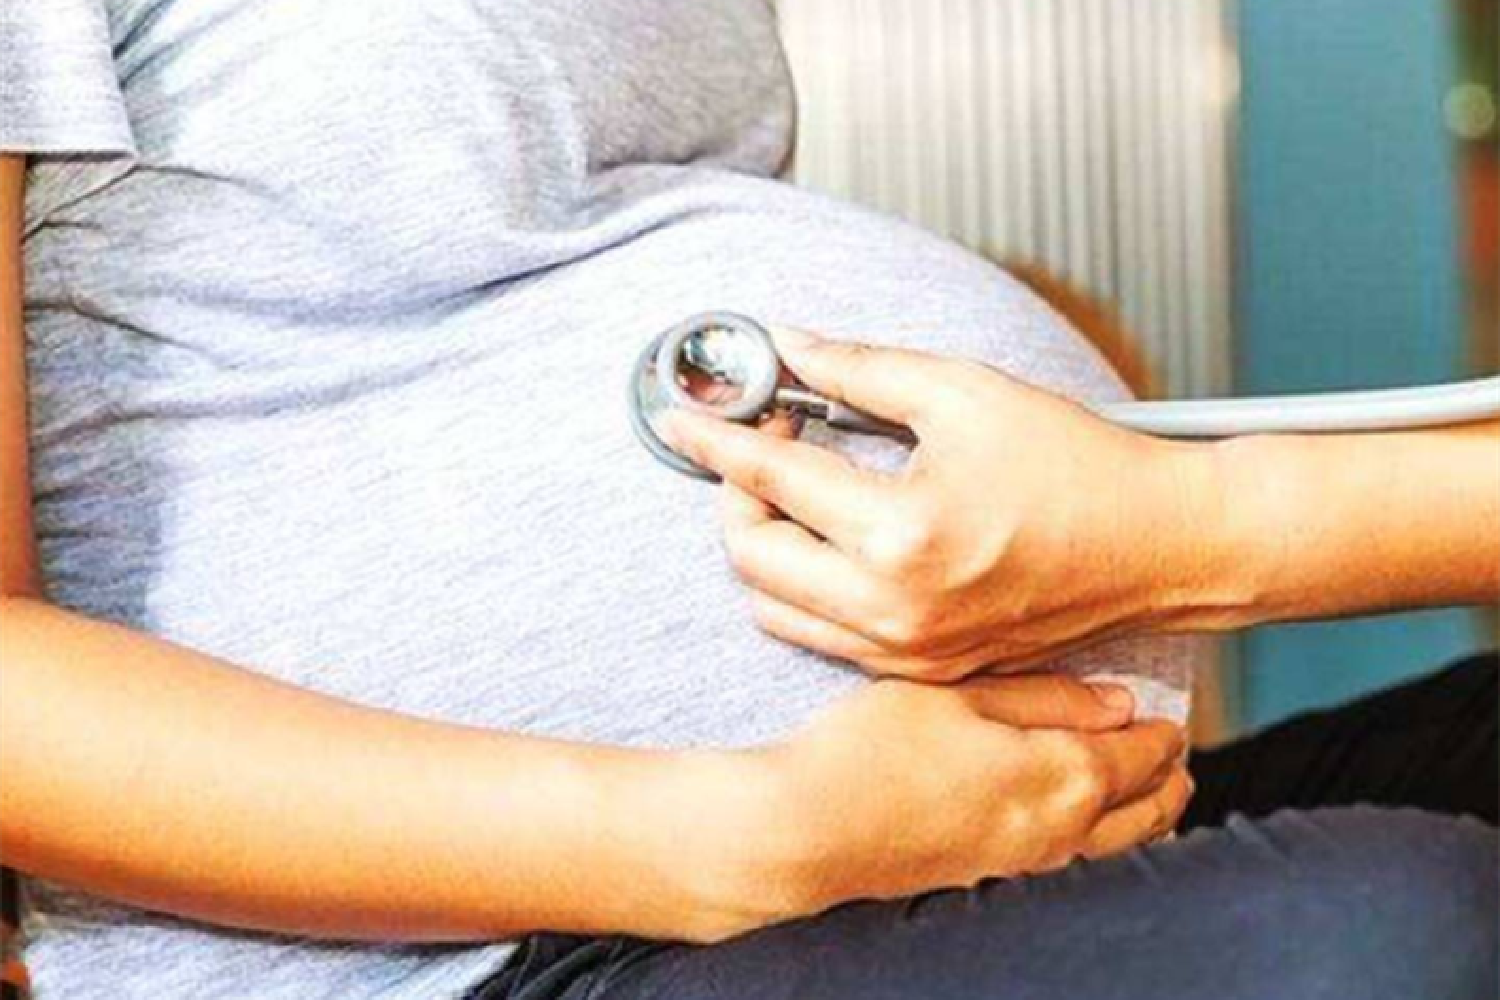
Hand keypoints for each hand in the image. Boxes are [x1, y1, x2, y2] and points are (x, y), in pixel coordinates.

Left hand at [659, 326, 1234, 680]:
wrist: (1158, 546)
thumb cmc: (1080, 467)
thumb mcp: (965, 391)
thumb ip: (861, 370)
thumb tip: (791, 348)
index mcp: (904, 533)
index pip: (769, 479)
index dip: (716, 438)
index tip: (686, 416)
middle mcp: (896, 607)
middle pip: (751, 555)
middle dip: (736, 493)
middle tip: (768, 442)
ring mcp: (908, 649)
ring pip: (776, 606)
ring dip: (766, 544)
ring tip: (801, 490)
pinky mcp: (923, 668)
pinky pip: (824, 636)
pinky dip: (807, 587)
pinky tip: (837, 539)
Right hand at [713, 675, 1189, 932]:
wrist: (809, 831)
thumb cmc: (873, 749)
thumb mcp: (957, 692)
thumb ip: (1044, 695)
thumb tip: (1116, 704)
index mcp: (1062, 778)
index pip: (1143, 756)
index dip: (1162, 730)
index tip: (1169, 710)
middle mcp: (1059, 832)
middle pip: (1145, 812)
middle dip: (1166, 779)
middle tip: (1174, 751)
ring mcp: (1026, 863)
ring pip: (1115, 846)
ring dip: (1142, 815)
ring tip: (1149, 792)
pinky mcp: (991, 877)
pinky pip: (1076, 860)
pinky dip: (1103, 837)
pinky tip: (1084, 821)